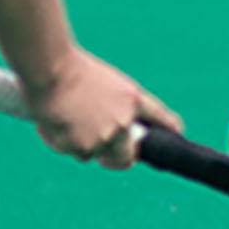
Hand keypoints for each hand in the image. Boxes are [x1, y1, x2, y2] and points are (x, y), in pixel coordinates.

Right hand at [24, 50, 181, 169]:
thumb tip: (103, 127)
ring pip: (92, 153)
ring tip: (67, 119)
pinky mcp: (84, 146)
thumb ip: (108, 106)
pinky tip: (56, 122)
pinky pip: (73, 152)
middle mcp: (123, 120)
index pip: (155, 115)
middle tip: (103, 154)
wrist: (52, 70)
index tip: (176, 130)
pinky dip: (62, 142)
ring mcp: (105, 136)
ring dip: (80, 144)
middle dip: (116, 158)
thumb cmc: (68, 70)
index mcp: (130, 99)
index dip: (166, 125)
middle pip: (127, 155)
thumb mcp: (100, 83)